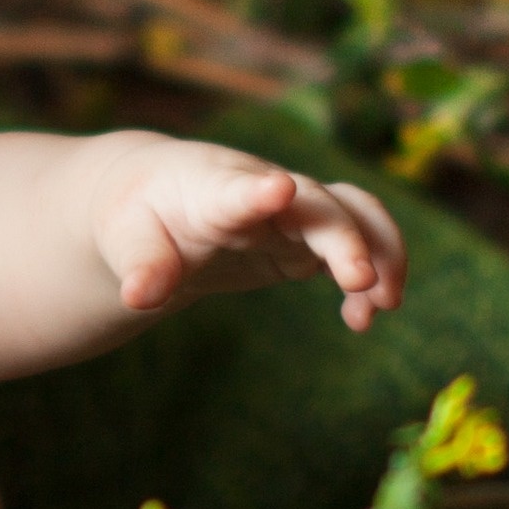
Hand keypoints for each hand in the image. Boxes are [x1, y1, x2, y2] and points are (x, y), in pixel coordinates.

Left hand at [92, 139, 407, 332]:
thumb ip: (141, 265)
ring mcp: (293, 212)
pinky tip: (360, 320)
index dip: (258, 191)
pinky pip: (355, 246)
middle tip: (362, 281)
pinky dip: (370, 278)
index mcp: (213, 190)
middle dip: (346, 238)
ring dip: (381, 251)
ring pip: (356, 214)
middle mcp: (265, 193)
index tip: (279, 190)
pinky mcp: (306, 237)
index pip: (239, 188)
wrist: (157, 196)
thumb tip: (142, 297)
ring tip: (383, 306)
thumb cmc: (139, 214)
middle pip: (319, 203)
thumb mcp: (125, 238)